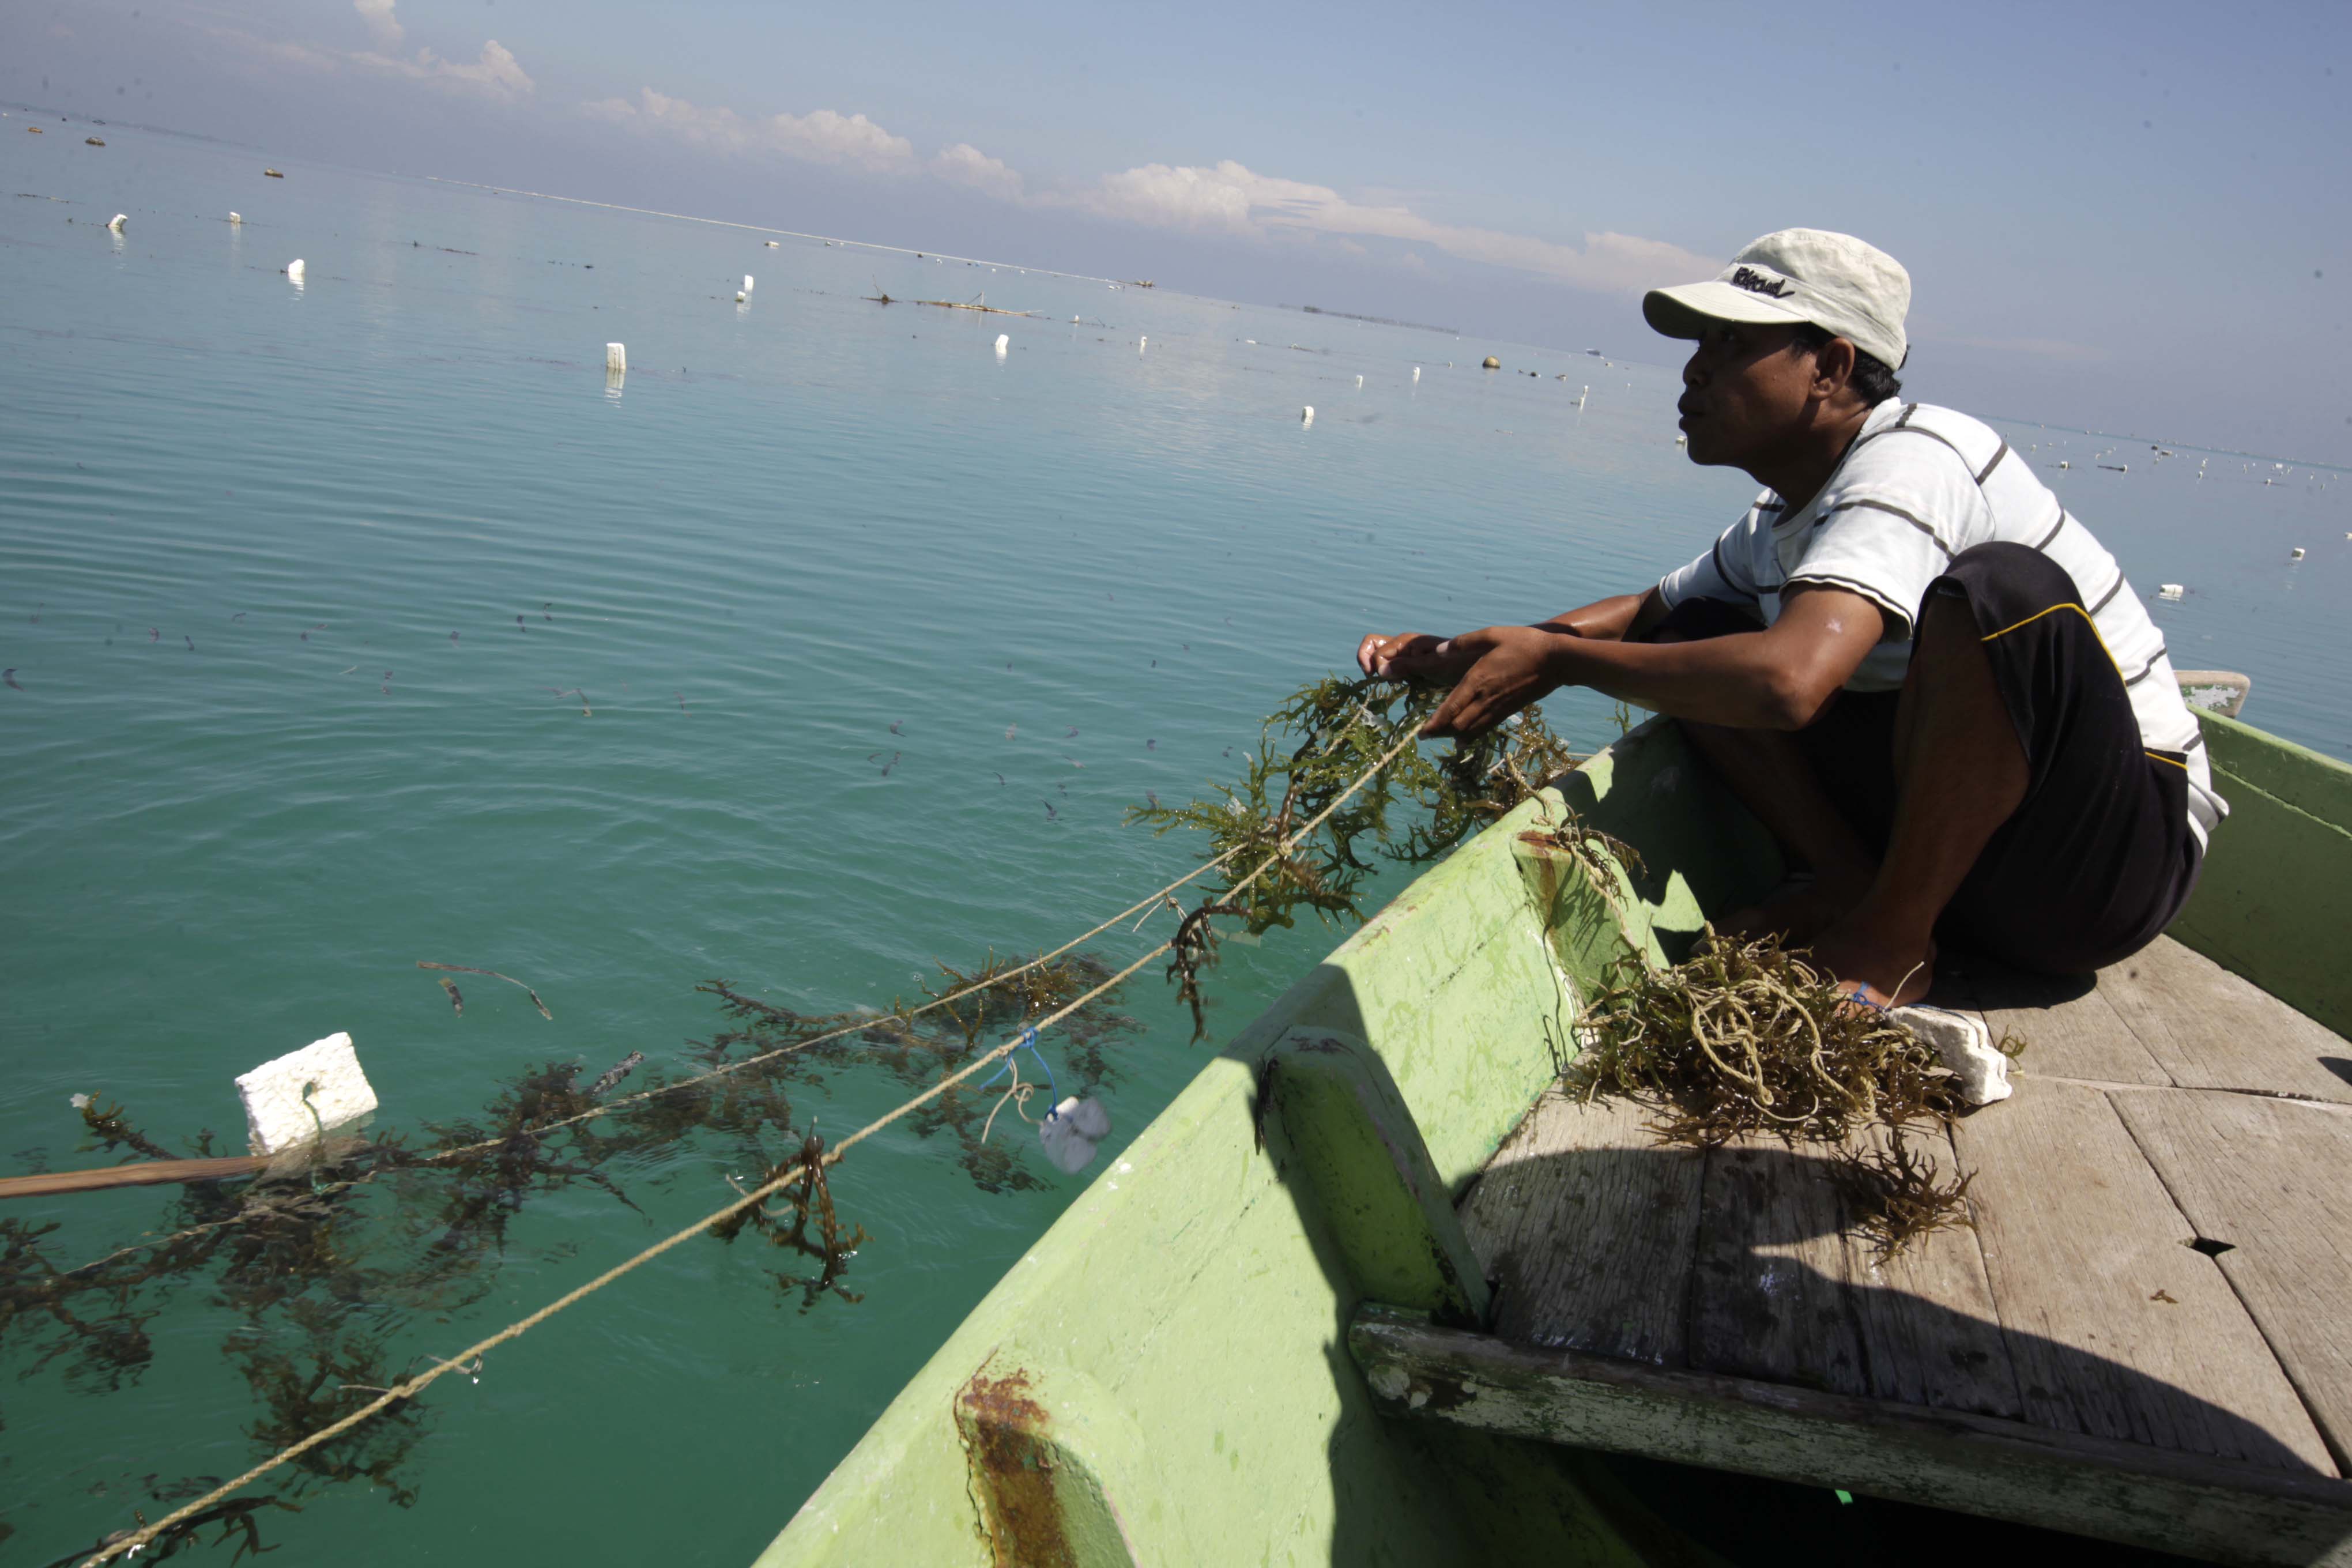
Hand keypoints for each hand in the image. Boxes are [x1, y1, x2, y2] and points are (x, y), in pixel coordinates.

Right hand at [1355, 632, 1477, 682]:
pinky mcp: (1409, 667)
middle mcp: (1402, 646)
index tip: (1381, 677)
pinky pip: (1390, 668)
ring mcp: (1405, 656)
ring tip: (1391, 682)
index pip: (1375, 648)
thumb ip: (1405, 665)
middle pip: (1372, 646)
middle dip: (1368, 661)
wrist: (1474, 668)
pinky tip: (1399, 684)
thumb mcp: (1431, 665)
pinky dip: (1388, 676)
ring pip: (1379, 658)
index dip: (1373, 663)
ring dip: (1378, 670)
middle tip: (1377, 678)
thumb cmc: (1456, 664)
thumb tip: (1379, 670)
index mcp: (1405, 642)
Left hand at [1420, 626, 1563, 739]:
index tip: (1422, 732)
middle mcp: (1485, 698)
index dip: (1436, 723)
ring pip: (1472, 730)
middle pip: (1458, 724)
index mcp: (1477, 679)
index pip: (1451, 708)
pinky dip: (1472, 736)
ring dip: (1454, 736)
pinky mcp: (1508, 711)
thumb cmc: (1523, 643)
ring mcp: (1498, 707)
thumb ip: (1463, 643)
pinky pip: (1486, 728)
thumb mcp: (1492, 635)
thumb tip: (1439, 651)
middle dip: (1440, 732)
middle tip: (1425, 736)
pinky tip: (1464, 739)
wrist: (1556, 660)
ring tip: (1441, 737)